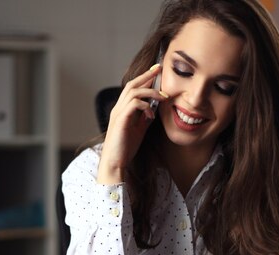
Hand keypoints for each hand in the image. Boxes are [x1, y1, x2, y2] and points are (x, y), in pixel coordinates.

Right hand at [97, 65, 168, 183]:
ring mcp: (118, 113)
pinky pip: (133, 104)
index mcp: (122, 109)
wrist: (115, 162)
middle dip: (146, 75)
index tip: (156, 71)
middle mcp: (118, 108)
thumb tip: (154, 109)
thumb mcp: (139, 130)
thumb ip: (144, 118)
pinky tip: (152, 114)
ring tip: (163, 96)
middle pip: (132, 84)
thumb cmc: (125, 148)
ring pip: (133, 92)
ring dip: (150, 91)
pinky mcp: (121, 120)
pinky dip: (145, 106)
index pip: (133, 88)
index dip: (144, 78)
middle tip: (159, 69)